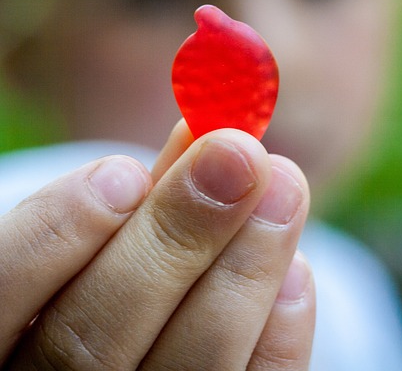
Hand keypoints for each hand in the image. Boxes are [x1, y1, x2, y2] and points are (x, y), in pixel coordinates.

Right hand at [2, 122, 314, 369]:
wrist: (141, 340)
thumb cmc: (111, 265)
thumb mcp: (107, 226)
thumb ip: (141, 192)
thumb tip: (212, 134)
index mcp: (3, 342)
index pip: (3, 290)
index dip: (59, 231)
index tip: (124, 168)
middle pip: (93, 341)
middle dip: (176, 236)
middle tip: (239, 153)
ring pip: (183, 368)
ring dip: (244, 268)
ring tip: (285, 185)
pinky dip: (277, 330)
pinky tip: (293, 269)